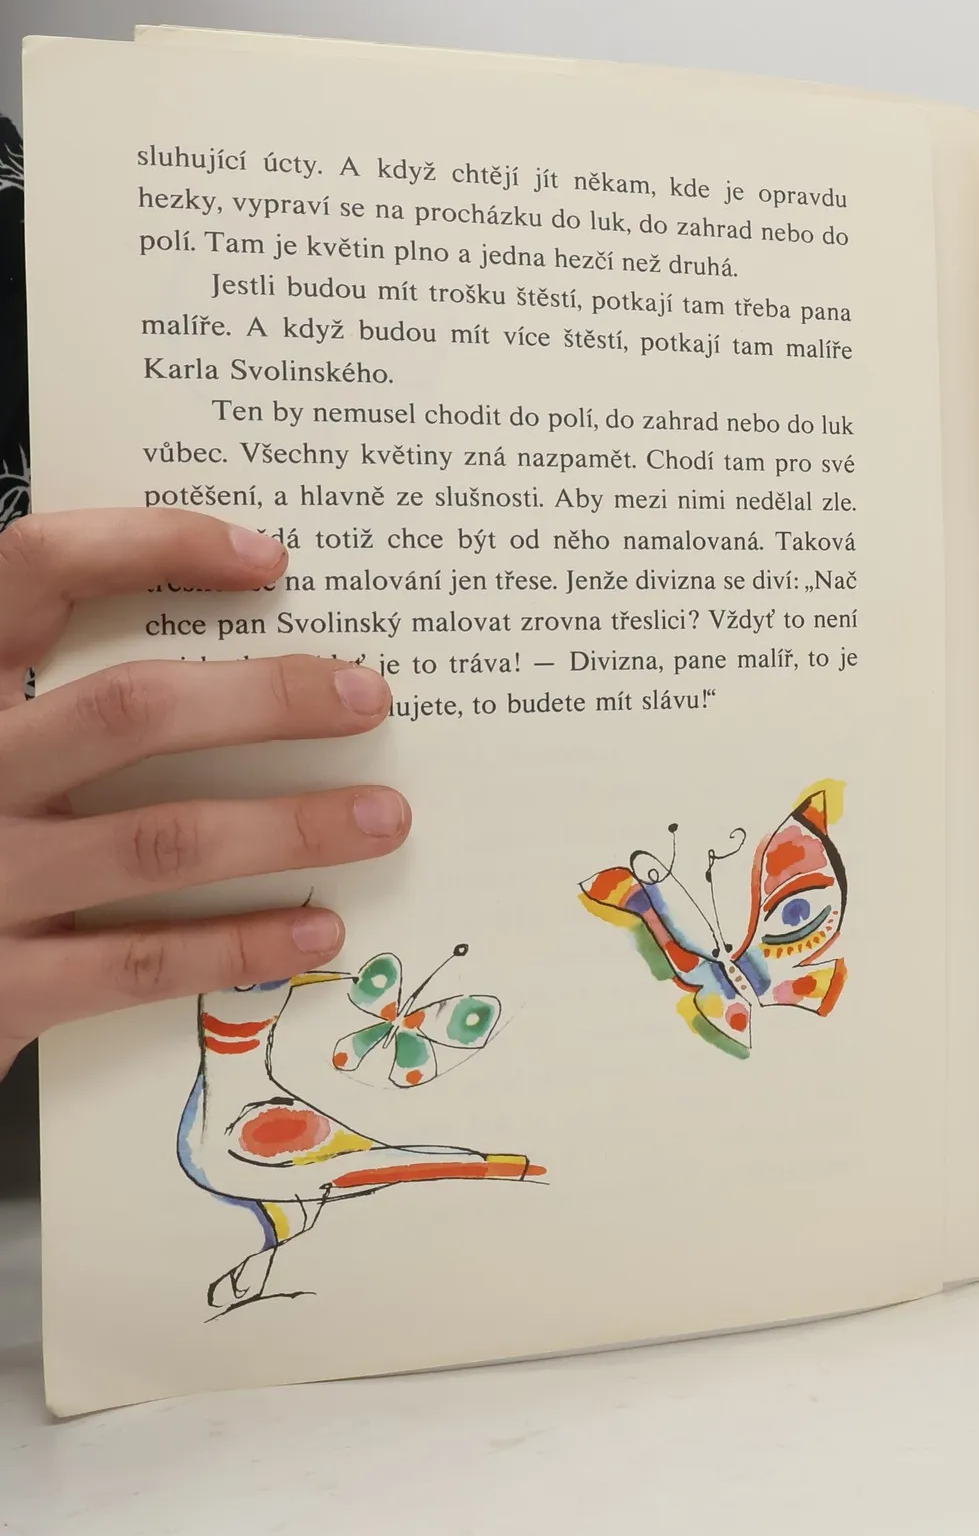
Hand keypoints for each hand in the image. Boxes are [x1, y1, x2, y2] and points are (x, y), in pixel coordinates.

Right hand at [0, 509, 410, 1075]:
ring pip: (160, 840)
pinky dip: (243, 943)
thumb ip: (60, 701)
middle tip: (367, 698)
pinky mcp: (0, 988)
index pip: (37, 574)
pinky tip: (320, 927)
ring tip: (383, 816)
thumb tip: (233, 666)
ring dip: (288, 828)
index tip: (268, 559)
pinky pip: (143, 961)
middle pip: (129, 709)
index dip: (152, 547)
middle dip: (266, 700)